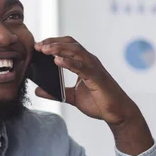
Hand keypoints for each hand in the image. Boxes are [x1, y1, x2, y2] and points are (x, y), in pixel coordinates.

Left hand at [34, 37, 153, 155]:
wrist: (117, 113)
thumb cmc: (99, 102)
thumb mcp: (72, 97)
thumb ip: (56, 93)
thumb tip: (38, 90)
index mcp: (84, 63)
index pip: (68, 46)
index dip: (53, 43)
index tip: (38, 46)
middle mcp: (90, 62)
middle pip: (70, 44)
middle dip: (53, 42)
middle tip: (38, 46)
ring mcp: (94, 68)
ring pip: (76, 51)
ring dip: (59, 48)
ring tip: (44, 50)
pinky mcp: (97, 78)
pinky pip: (82, 67)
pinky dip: (69, 63)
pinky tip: (57, 61)